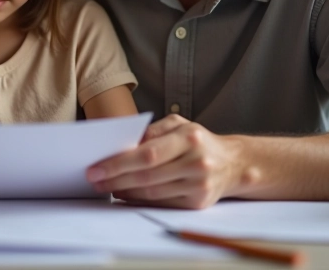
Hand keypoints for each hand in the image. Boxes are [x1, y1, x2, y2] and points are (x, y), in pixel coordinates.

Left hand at [85, 114, 242, 208]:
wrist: (234, 163)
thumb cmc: (198, 141)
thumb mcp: (179, 125)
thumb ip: (152, 131)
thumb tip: (121, 145)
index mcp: (190, 137)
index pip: (148, 153)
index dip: (119, 163)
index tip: (96, 167)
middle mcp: (197, 162)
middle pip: (147, 175)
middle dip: (116, 179)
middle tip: (94, 180)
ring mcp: (199, 184)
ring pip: (153, 192)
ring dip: (124, 191)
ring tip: (106, 187)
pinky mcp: (198, 202)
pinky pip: (162, 203)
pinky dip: (140, 200)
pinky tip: (125, 195)